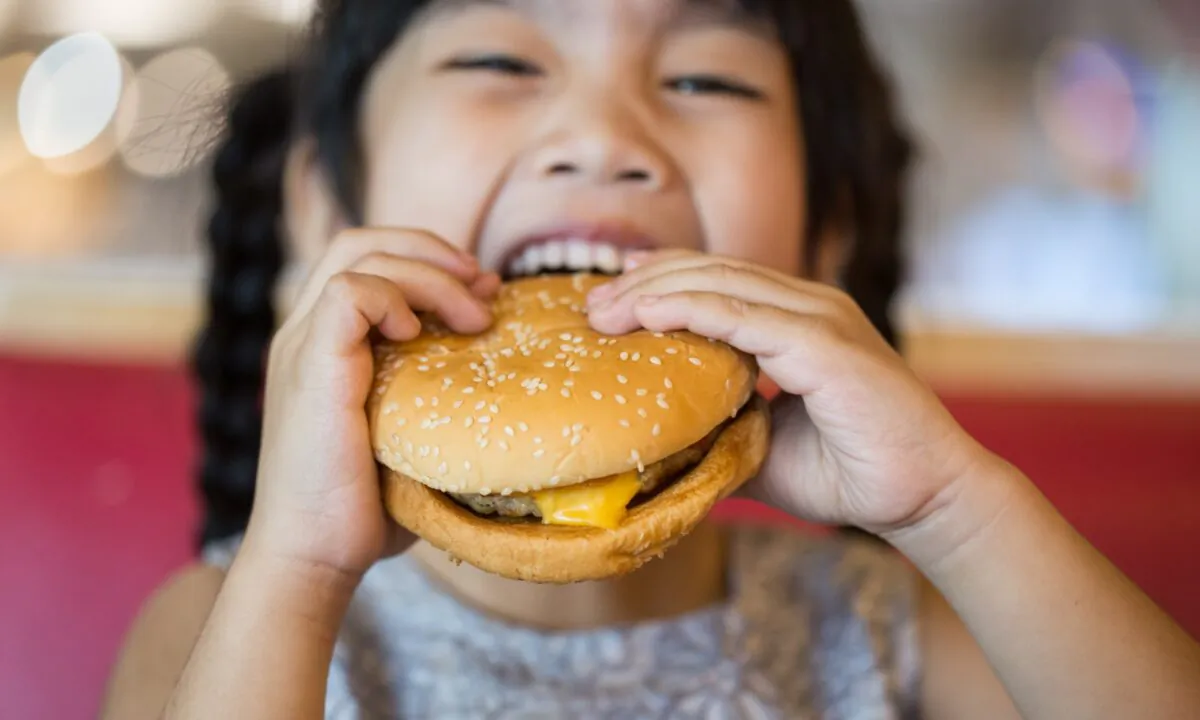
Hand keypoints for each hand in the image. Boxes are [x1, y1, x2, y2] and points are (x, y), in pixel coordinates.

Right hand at [244, 228, 499, 577]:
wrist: (315, 556)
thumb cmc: (368, 508)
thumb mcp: (413, 433)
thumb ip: (438, 390)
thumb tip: (501, 363)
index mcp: (325, 343)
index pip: (367, 260)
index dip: (428, 260)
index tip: (482, 293)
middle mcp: (306, 333)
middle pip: (361, 240)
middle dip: (432, 249)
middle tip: (483, 285)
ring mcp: (302, 346)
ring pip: (358, 253)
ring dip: (428, 273)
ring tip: (472, 316)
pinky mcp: (310, 366)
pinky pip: (345, 292)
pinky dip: (391, 298)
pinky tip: (418, 335)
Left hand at [585, 250, 994, 534]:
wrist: (922, 498)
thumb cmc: (850, 474)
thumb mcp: (763, 447)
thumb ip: (718, 429)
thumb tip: (659, 440)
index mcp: (796, 320)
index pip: (715, 281)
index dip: (657, 283)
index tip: (605, 302)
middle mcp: (807, 306)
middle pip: (708, 271)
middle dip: (642, 282)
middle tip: (588, 304)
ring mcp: (819, 318)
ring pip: (719, 283)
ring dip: (652, 292)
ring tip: (601, 311)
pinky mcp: (825, 343)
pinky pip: (743, 315)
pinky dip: (690, 309)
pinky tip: (646, 316)